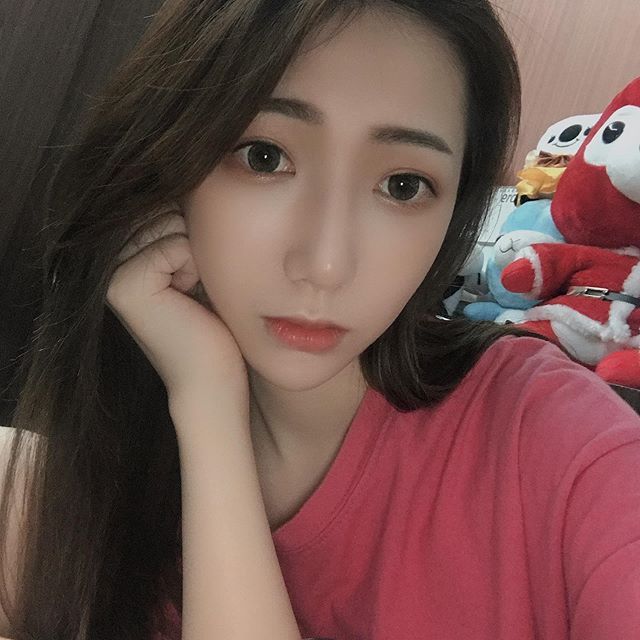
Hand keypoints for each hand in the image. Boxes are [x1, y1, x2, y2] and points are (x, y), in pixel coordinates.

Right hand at [106, 204, 248, 403]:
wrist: (214, 374)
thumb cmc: (214, 318)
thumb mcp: (196, 260)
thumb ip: (179, 221)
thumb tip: (184, 169)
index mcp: (122, 252)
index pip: (162, 201)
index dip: (191, 230)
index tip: (191, 273)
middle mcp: (108, 259)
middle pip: (165, 207)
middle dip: (193, 240)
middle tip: (193, 283)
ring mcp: (111, 272)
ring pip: (171, 222)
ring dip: (195, 254)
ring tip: (191, 290)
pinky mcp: (125, 285)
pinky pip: (174, 245)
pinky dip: (193, 268)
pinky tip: (188, 298)